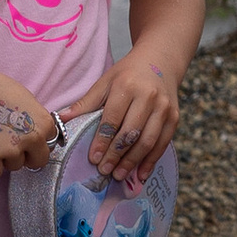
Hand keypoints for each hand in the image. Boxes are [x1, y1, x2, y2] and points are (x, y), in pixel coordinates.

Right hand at [0, 63, 62, 181]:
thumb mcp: (27, 99)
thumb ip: (38, 118)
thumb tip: (58, 122)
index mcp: (44, 123)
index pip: (49, 143)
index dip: (34, 140)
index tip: (22, 133)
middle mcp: (33, 138)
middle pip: (37, 162)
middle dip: (26, 156)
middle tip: (9, 142)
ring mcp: (13, 150)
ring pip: (14, 166)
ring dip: (4, 157)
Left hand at [69, 55, 177, 185]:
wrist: (161, 61)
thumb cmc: (129, 73)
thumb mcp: (105, 82)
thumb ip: (86, 103)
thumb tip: (61, 119)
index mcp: (127, 86)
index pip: (113, 119)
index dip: (103, 140)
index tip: (94, 158)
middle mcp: (148, 97)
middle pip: (131, 132)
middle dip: (117, 154)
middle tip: (105, 171)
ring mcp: (164, 108)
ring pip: (148, 141)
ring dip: (133, 161)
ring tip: (119, 175)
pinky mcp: (175, 117)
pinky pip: (163, 143)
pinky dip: (151, 161)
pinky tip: (140, 174)